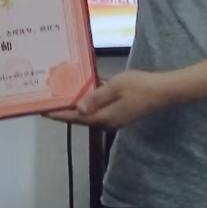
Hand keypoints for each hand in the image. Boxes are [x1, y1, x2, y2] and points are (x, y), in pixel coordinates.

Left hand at [46, 70, 171, 129]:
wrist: (164, 91)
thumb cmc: (140, 87)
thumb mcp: (116, 87)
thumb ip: (96, 97)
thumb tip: (78, 109)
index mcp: (104, 117)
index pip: (75, 118)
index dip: (58, 114)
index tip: (42, 111)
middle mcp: (107, 120)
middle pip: (81, 116)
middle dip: (64, 110)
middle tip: (47, 101)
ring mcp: (115, 116)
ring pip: (90, 111)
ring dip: (77, 104)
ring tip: (62, 94)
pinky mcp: (121, 110)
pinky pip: (100, 106)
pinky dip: (91, 99)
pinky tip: (85, 88)